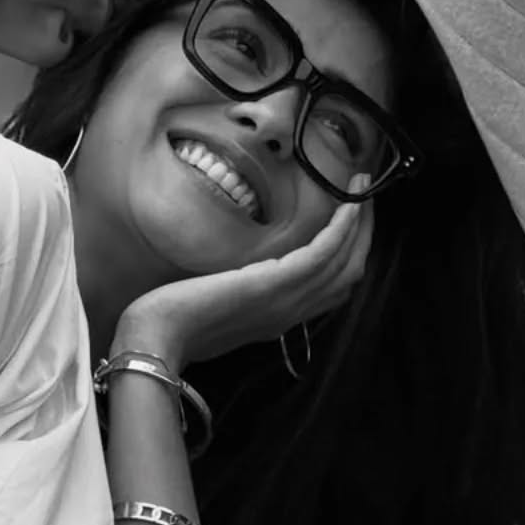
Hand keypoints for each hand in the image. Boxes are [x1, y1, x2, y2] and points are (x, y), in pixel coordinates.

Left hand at [112, 183, 373, 369]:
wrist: (158, 337)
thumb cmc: (176, 321)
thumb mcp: (219, 307)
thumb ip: (241, 294)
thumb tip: (243, 275)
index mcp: (281, 317)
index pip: (334, 287)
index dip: (351, 252)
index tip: (353, 218)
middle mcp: (293, 312)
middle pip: (350, 272)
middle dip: (364, 231)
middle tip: (366, 194)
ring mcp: (289, 300)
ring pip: (347, 261)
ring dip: (360, 220)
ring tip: (362, 187)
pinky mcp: (276, 283)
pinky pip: (325, 253)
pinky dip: (344, 228)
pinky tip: (350, 204)